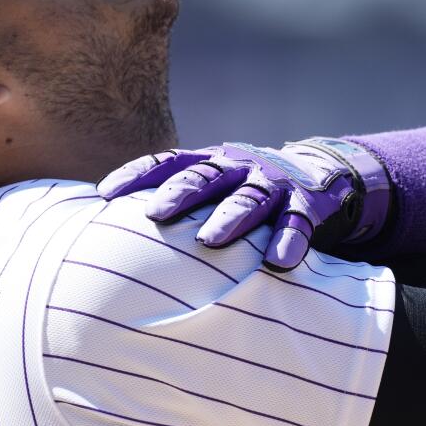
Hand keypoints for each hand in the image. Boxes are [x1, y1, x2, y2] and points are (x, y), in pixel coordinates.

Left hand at [98, 139, 390, 270]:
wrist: (321, 178)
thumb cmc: (247, 194)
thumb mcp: (215, 189)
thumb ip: (178, 204)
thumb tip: (111, 234)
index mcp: (210, 162)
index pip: (168, 162)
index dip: (136, 175)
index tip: (105, 194)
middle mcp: (239, 167)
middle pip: (204, 177)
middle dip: (179, 194)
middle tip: (155, 215)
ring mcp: (273, 184)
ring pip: (249, 198)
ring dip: (229, 218)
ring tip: (209, 241)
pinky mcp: (307, 204)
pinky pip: (297, 223)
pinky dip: (289, 242)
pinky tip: (278, 263)